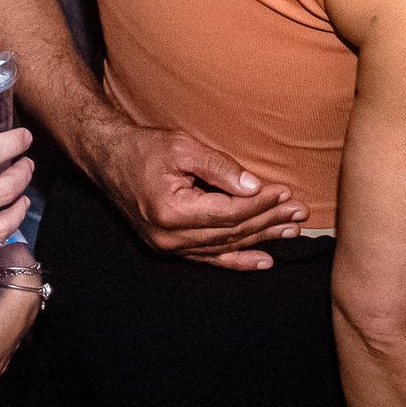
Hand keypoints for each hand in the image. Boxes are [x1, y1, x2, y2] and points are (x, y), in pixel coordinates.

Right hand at [92, 123, 306, 269]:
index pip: (230, 212)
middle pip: (232, 232)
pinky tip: (264, 260)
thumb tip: (254, 187)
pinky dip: (238, 260)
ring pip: (225, 246)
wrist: (106, 158)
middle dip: (269, 220)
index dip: (261, 204)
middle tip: (299, 211)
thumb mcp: (181, 146)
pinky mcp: (168, 247)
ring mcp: (168, 246)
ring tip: (291, 230)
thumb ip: (219, 167)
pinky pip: (210, 258)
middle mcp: (169, 237)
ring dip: (261, 238)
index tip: (286, 192)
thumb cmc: (142, 147)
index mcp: (171, 211)